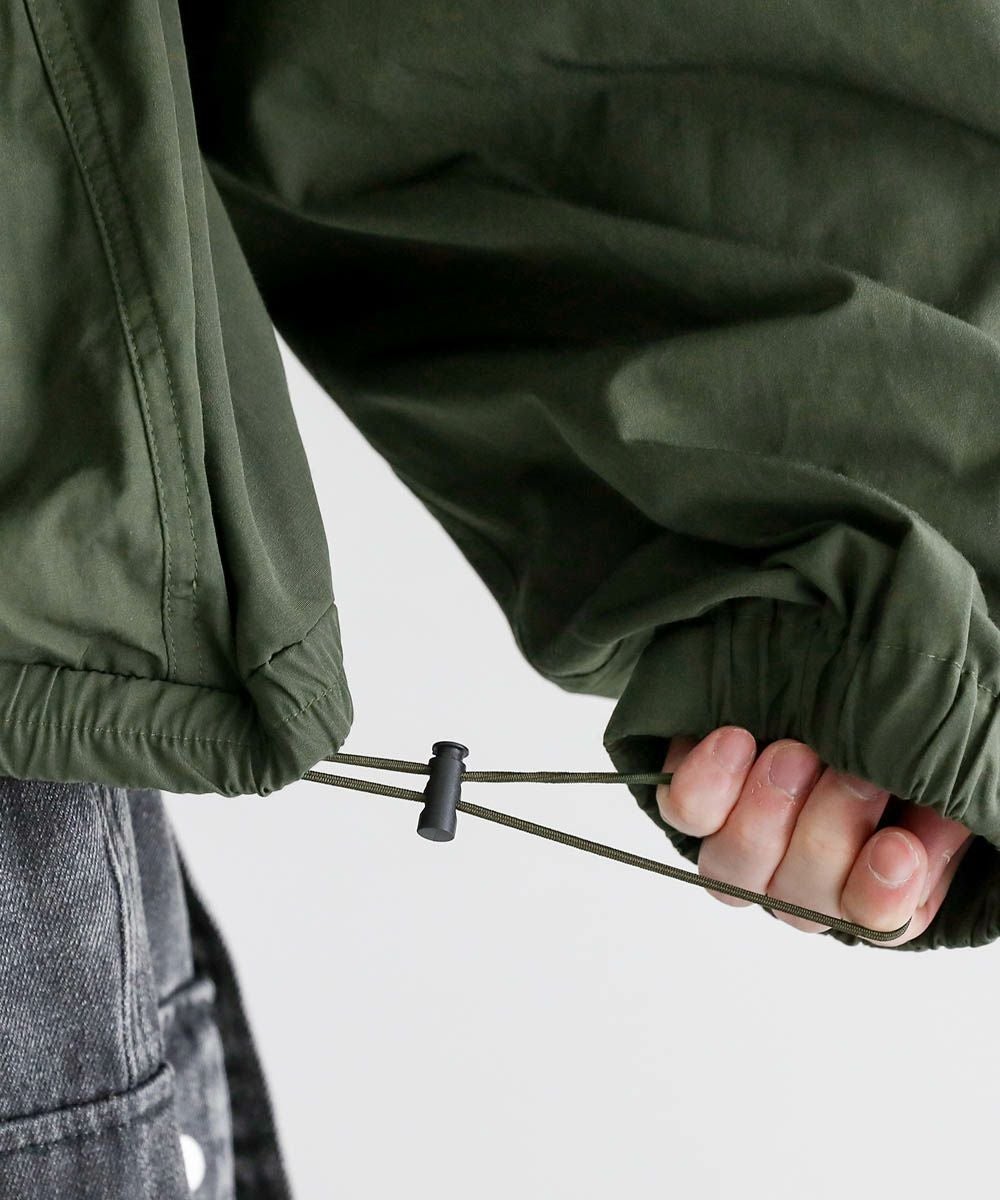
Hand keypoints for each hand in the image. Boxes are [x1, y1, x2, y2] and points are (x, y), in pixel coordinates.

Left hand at [657, 727, 974, 945]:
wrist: (831, 664)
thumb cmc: (893, 720)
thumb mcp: (930, 761)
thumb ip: (938, 801)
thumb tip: (932, 824)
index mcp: (871, 879)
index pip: (876, 919)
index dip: (882, 894)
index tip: (897, 848)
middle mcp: (799, 877)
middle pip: (802, 898)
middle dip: (831, 832)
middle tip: (854, 772)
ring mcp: (741, 843)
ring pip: (735, 868)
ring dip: (767, 815)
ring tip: (793, 754)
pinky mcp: (695, 798)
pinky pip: (685, 812)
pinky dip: (708, 783)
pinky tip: (735, 743)